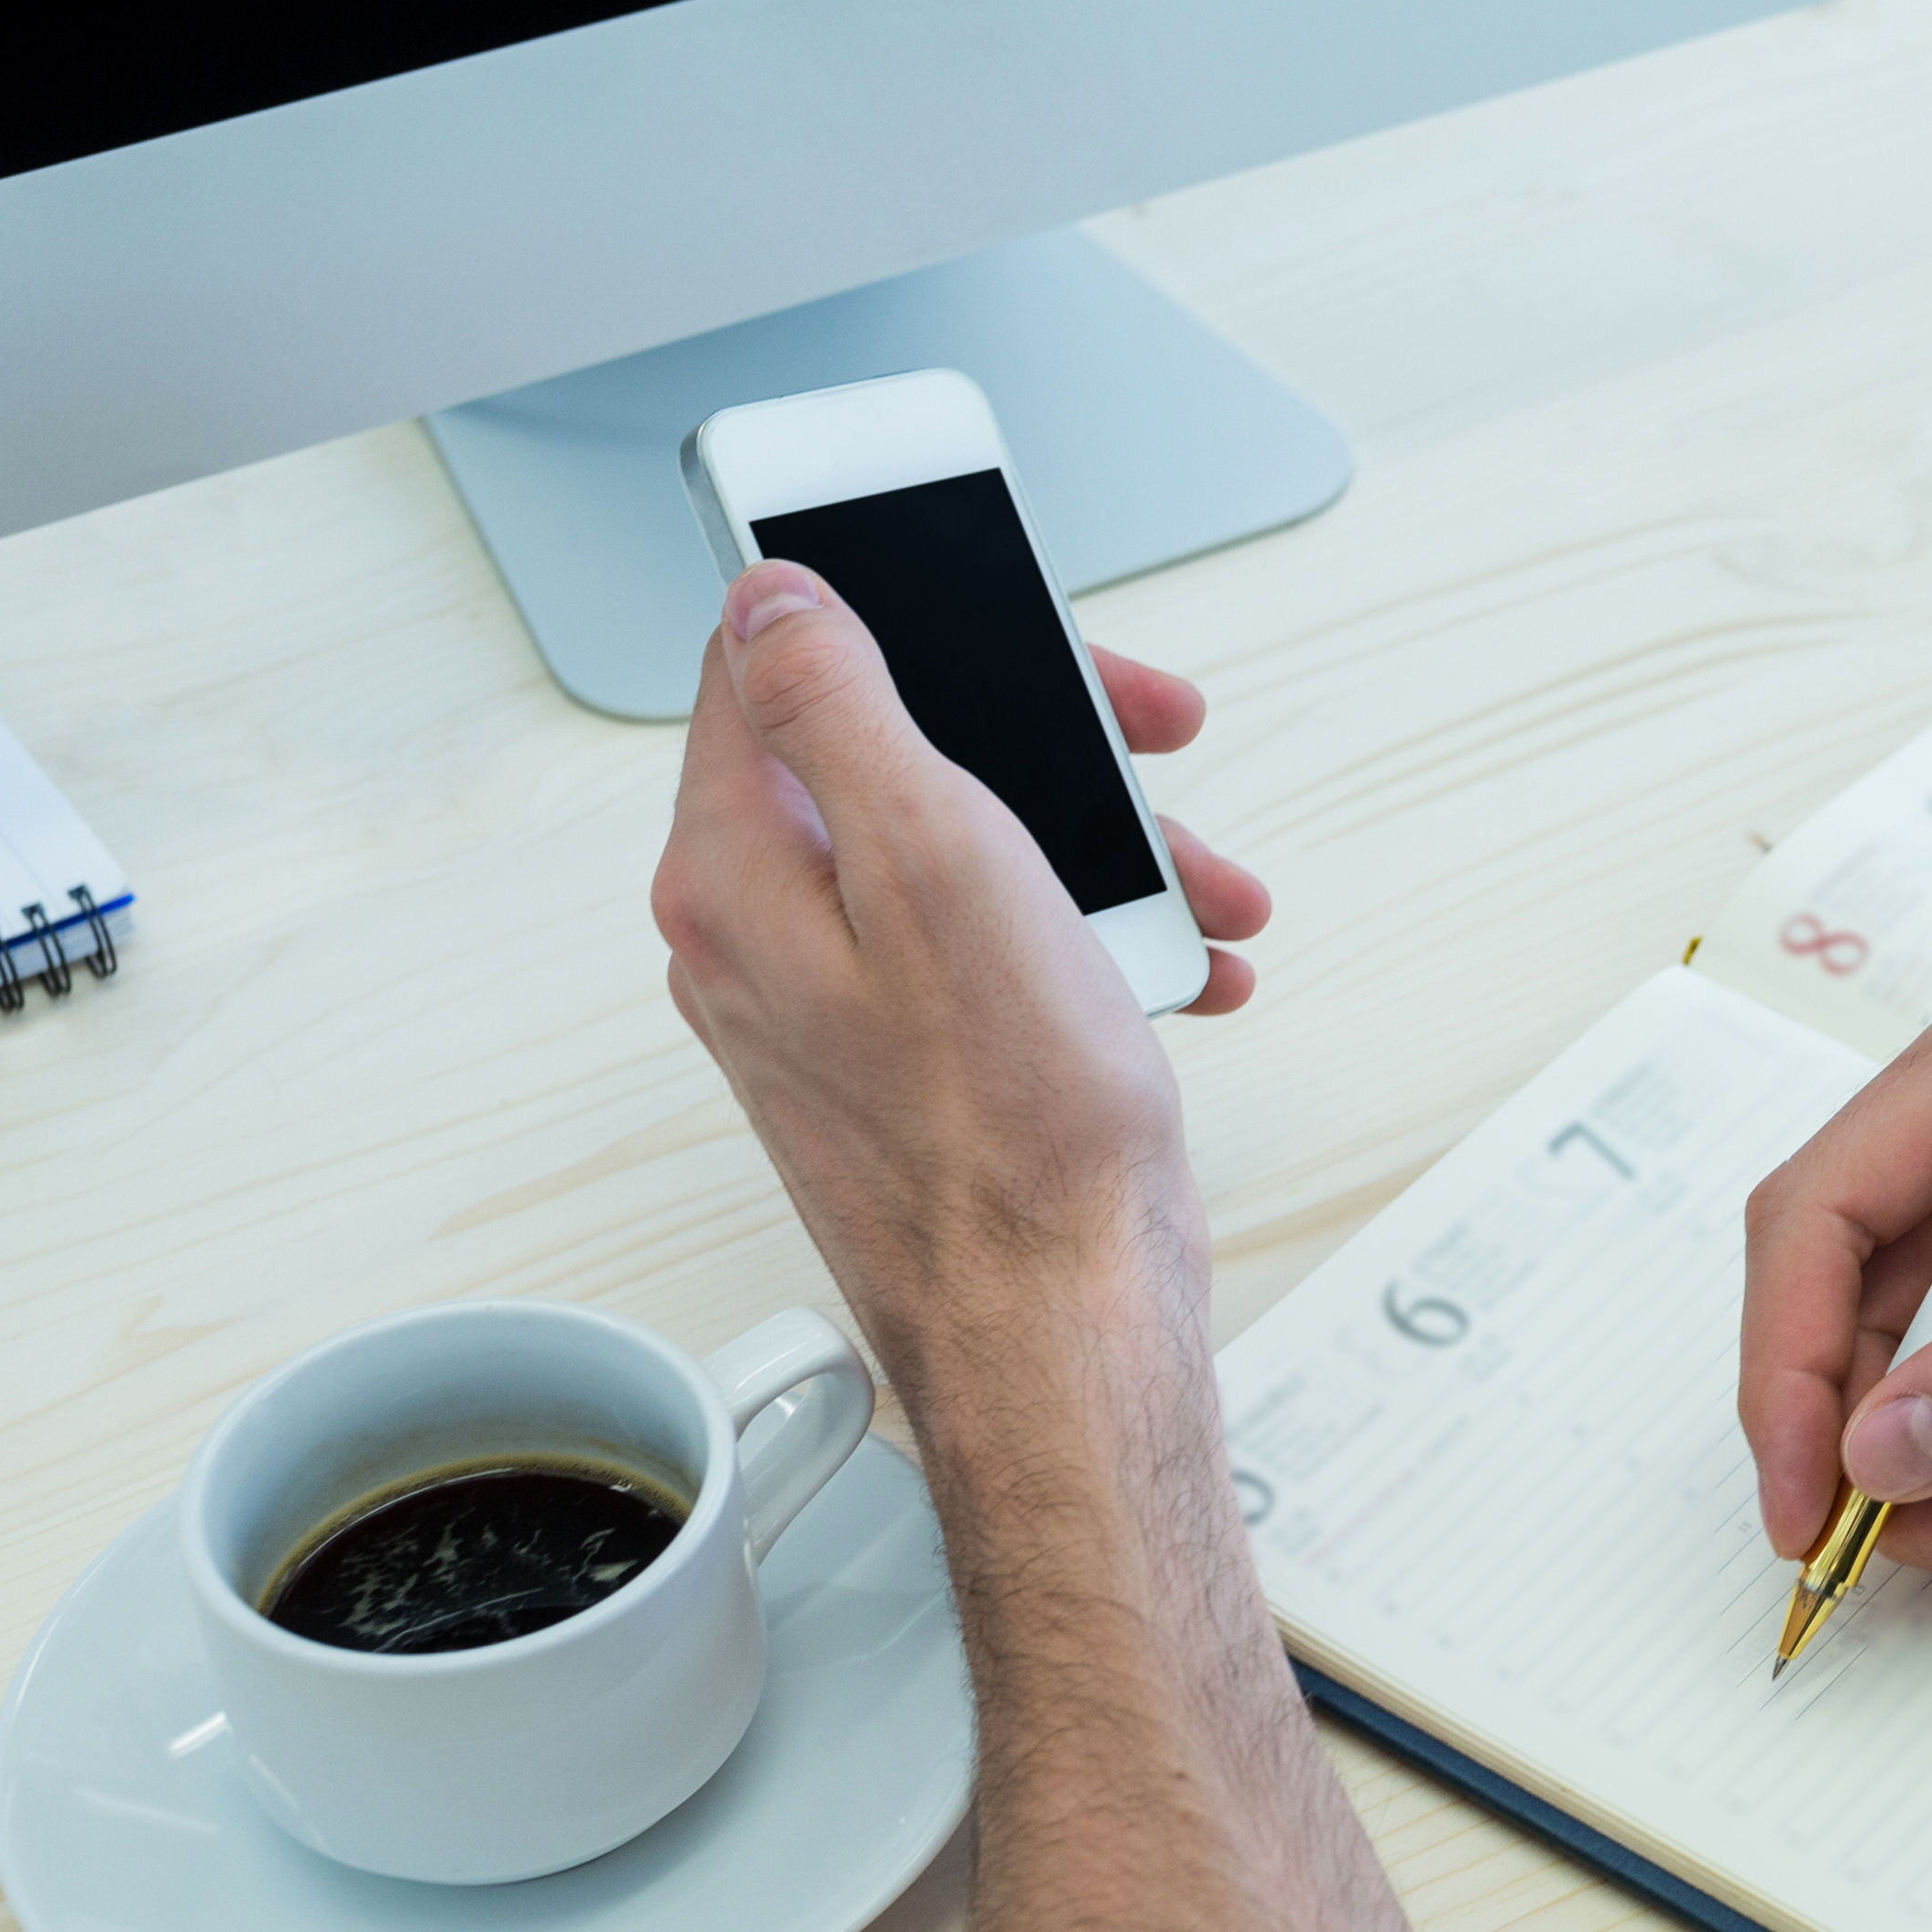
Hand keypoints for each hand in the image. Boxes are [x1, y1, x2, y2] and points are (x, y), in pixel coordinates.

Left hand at [649, 563, 1272, 1398]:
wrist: (1063, 1331)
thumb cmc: (1013, 1135)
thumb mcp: (939, 862)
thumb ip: (839, 709)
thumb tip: (771, 599)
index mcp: (737, 873)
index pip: (766, 661)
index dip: (891, 609)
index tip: (983, 599)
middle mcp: (763, 935)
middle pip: (890, 755)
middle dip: (1042, 744)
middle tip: (1145, 741)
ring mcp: (834, 1004)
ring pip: (963, 856)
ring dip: (1094, 850)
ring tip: (1195, 890)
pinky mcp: (910, 1060)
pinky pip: (996, 950)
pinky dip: (1090, 939)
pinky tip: (1171, 967)